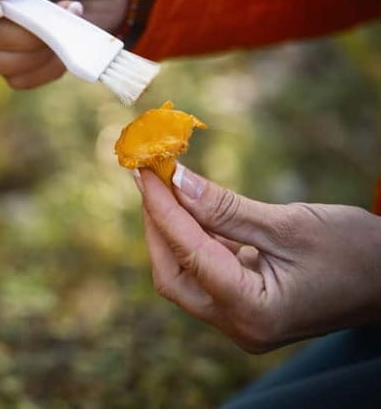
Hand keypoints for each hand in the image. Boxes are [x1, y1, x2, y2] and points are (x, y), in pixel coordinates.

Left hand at [135, 165, 380, 352]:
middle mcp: (240, 327)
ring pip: (184, 275)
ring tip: (165, 187)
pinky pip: (204, 274)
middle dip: (158, 225)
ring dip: (173, 230)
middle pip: (174, 275)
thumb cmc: (356, 252)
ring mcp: (240, 322)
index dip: (162, 210)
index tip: (144, 172)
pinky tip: (193, 210)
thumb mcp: (288, 225)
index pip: (190, 256)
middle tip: (149, 179)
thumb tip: (175, 181)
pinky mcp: (243, 309)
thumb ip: (225, 208)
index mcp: (254, 312)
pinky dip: (195, 241)